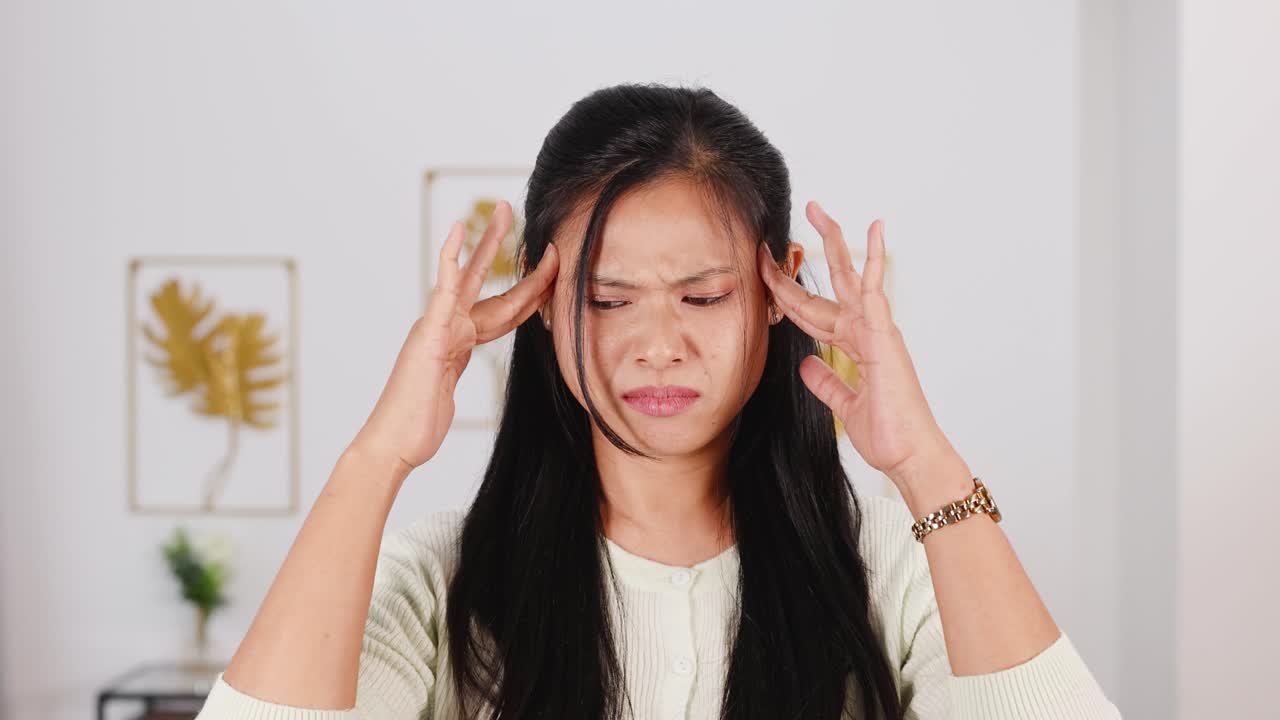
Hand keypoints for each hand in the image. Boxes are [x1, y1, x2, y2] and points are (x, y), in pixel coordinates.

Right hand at [352, 200, 557, 470]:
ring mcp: (437, 326)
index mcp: (458, 339)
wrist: (395, 442)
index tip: (552, 269)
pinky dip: (449, 262)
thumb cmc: (419, 421)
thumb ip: (452, 370)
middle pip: (485, 279)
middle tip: (512, 210)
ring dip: (485, 241)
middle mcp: (448, 325)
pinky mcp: (429, 334)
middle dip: (501, 245)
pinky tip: (457, 236)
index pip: (504, 307)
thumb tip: (454, 368)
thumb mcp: (447, 390)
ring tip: (500, 211)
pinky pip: (443, 292)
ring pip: (469, 277)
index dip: (530, 287)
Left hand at [758, 202, 958, 486]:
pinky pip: (876, 292)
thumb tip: (806, 364)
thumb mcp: (843, 405)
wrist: (909, 454)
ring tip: (823, 212)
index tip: (765, 271)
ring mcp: (876, 330)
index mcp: (854, 345)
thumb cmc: (887, 433)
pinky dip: (873, 262)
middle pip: (830, 283)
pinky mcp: (884, 337)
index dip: (786, 291)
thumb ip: (826, 382)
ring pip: (849, 277)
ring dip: (835, 244)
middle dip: (811, 250)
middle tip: (801, 217)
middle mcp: (865, 331)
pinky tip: (873, 234)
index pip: (812, 310)